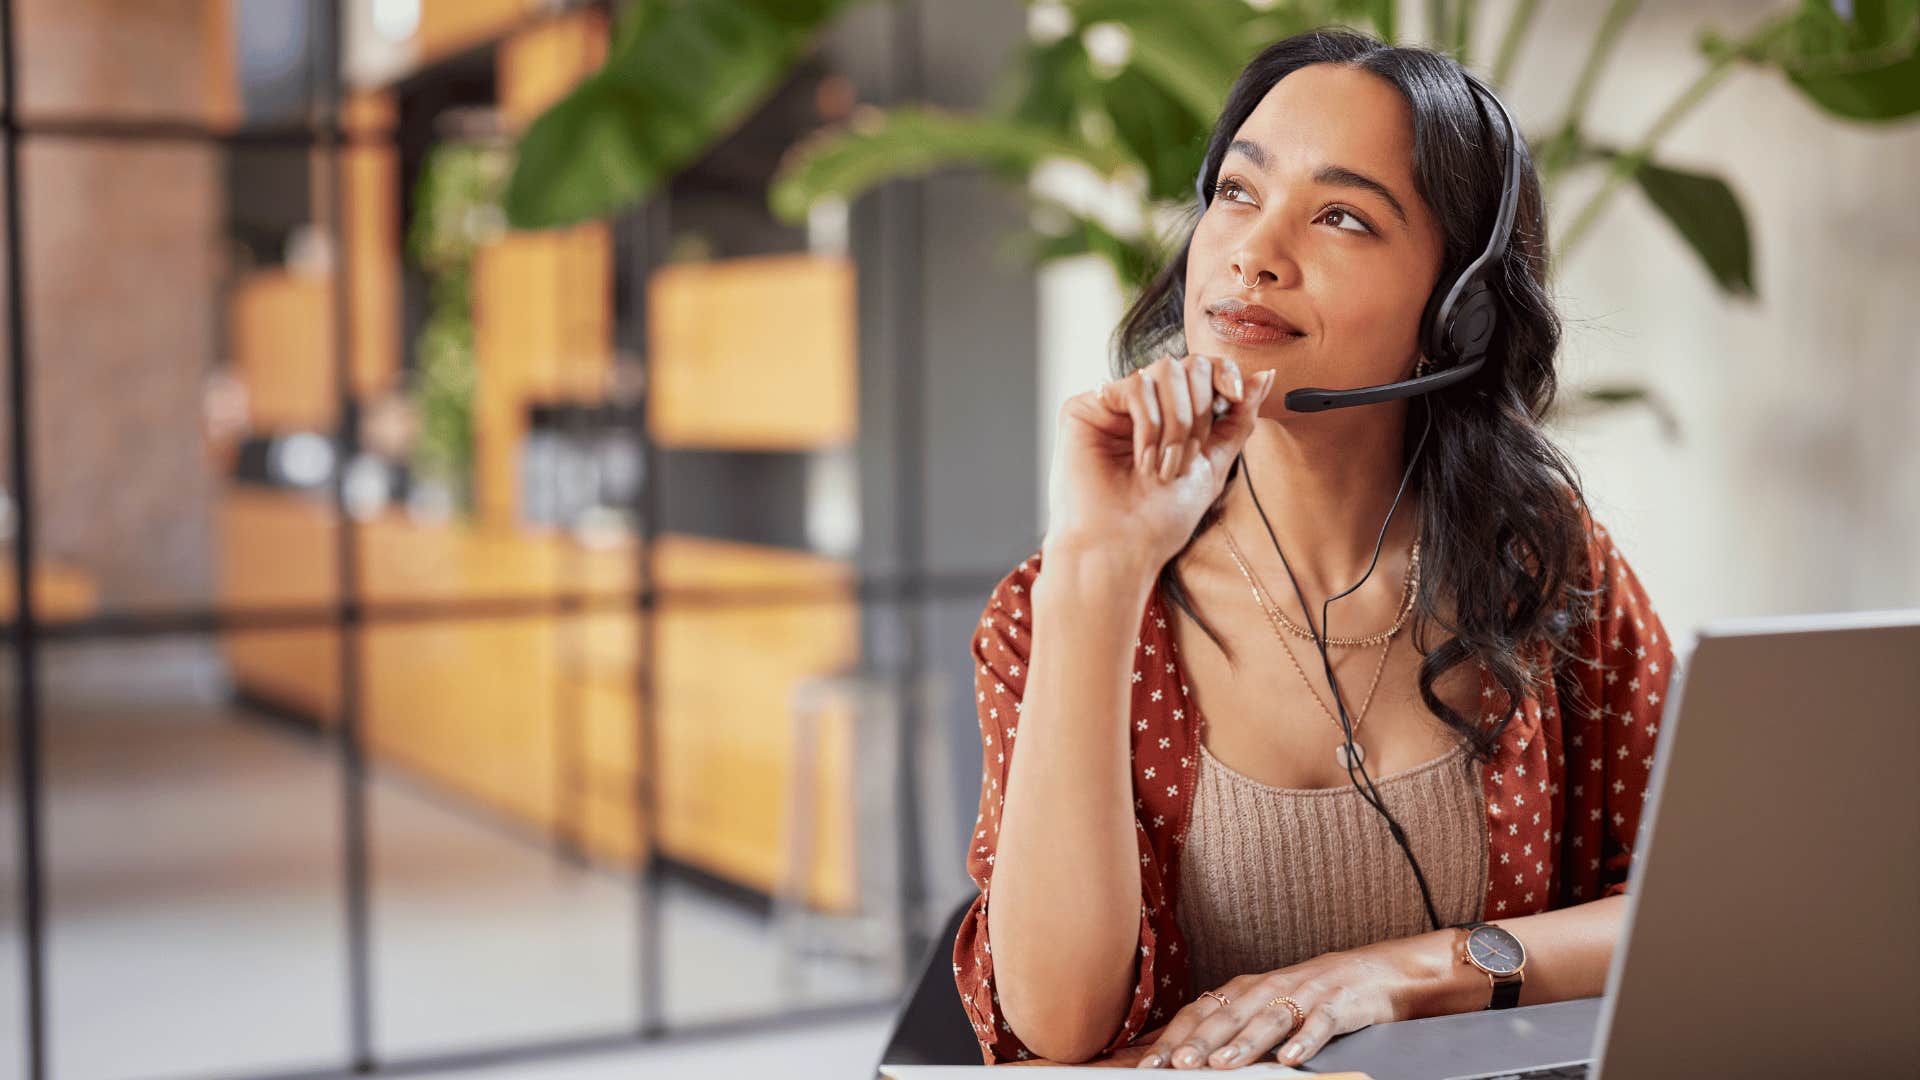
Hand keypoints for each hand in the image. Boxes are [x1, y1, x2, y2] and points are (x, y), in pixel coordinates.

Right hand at [1043, 353, 1274, 570]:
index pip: (1202, 367)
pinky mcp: (1085, 407)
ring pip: (1162, 371)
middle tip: (1188, 457)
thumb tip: (1265, 374)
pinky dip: (1148, 425)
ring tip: (1165, 467)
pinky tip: (1142, 460)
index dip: (1223, 372)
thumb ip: (1238, 419)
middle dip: (1199, 412)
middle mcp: (1142, 404)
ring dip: (1176, 424)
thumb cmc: (1161, 518)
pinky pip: (1134, 387)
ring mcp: (1112, 404)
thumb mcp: (1214, 464)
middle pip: (1186, 365)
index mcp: (1171, 413)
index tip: (1233, 397)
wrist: (1122, 547)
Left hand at [1132, 945, 1406, 1069]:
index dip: (1176, 1036)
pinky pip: (1319, 1024)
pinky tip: (1290, 1060)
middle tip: (1179, 1064)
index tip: (1149, 1063)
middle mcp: (1269, 988)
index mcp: (1245, 990)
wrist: (1368, 974)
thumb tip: (1179, 1052)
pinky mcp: (1337, 1005)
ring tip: (1224, 1065)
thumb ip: (1226, 1026)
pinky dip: (1304, 1041)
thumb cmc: (1305, 996)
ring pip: (1269, 1020)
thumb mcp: (1262, 1006)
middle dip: (1202, 1041)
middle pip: (1230, 1016)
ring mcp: (1304, 995)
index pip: (1202, 1011)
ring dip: (1245, 1043)